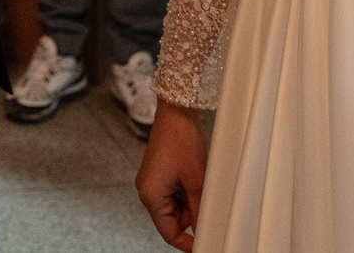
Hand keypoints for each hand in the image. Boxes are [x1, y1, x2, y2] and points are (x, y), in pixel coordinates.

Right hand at [136, 103, 205, 247]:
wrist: (176, 113)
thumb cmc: (181, 140)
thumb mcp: (196, 182)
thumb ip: (199, 211)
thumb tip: (205, 230)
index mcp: (150, 195)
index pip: (168, 233)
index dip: (187, 242)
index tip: (203, 244)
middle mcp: (147, 190)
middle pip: (172, 220)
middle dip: (191, 215)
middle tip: (206, 201)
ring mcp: (152, 181)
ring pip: (175, 207)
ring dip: (190, 201)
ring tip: (200, 182)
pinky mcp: (158, 174)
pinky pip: (174, 193)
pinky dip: (187, 190)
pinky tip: (194, 176)